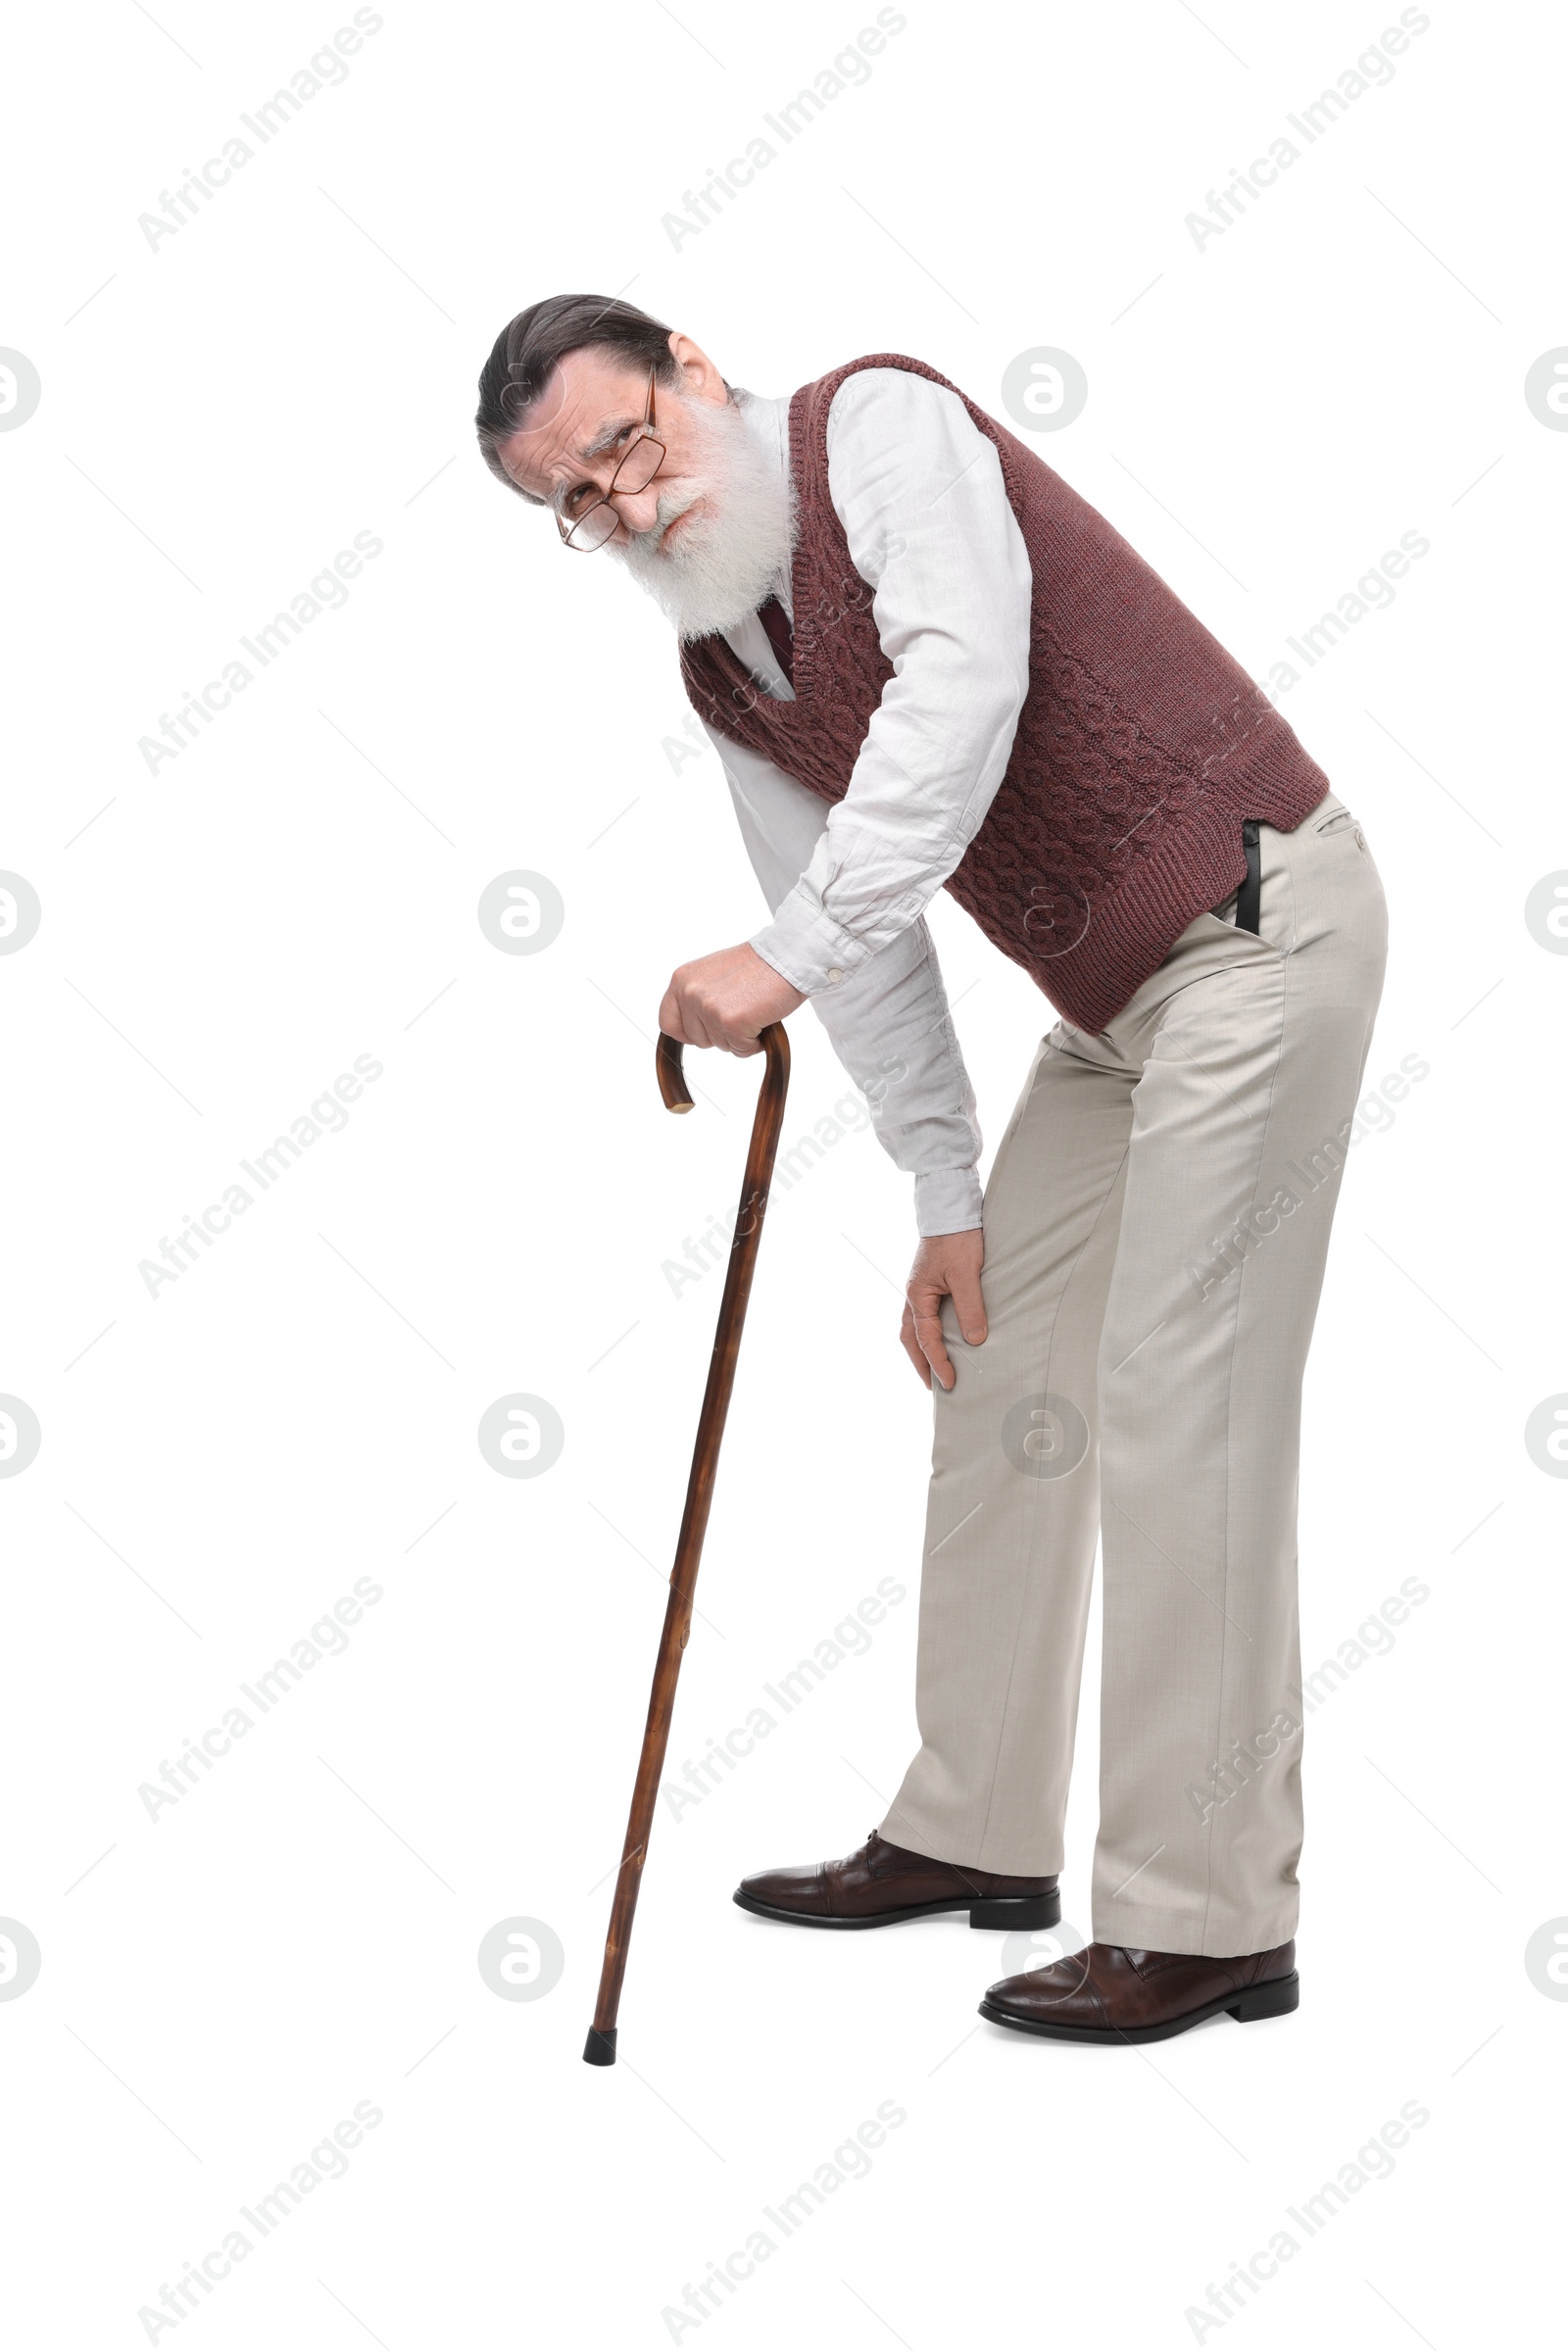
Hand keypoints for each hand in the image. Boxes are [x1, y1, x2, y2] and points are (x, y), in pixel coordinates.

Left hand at [659, 943, 804, 1056]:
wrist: (787, 957)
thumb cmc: (757, 966)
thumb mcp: (712, 974)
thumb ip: (697, 996)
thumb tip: (690, 1026)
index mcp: (682, 979)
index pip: (668, 1022)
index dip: (688, 1032)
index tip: (706, 1031)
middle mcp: (690, 992)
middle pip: (697, 1040)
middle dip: (721, 1034)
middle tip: (742, 1011)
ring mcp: (709, 1008)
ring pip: (721, 1046)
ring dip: (741, 1037)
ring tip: (754, 1011)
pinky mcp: (731, 1022)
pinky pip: (741, 1050)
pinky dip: (755, 1043)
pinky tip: (763, 1020)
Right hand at [901, 1227, 986, 1390]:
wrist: (951, 1209)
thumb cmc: (957, 1238)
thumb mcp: (967, 1274)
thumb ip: (970, 1308)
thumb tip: (974, 1340)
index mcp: (918, 1296)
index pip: (927, 1340)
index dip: (938, 1364)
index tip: (949, 1383)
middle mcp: (914, 1295)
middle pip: (910, 1338)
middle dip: (921, 1363)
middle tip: (933, 1386)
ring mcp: (920, 1289)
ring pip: (914, 1328)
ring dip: (922, 1349)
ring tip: (934, 1368)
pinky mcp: (929, 1283)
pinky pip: (924, 1315)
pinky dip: (928, 1333)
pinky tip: (942, 1337)